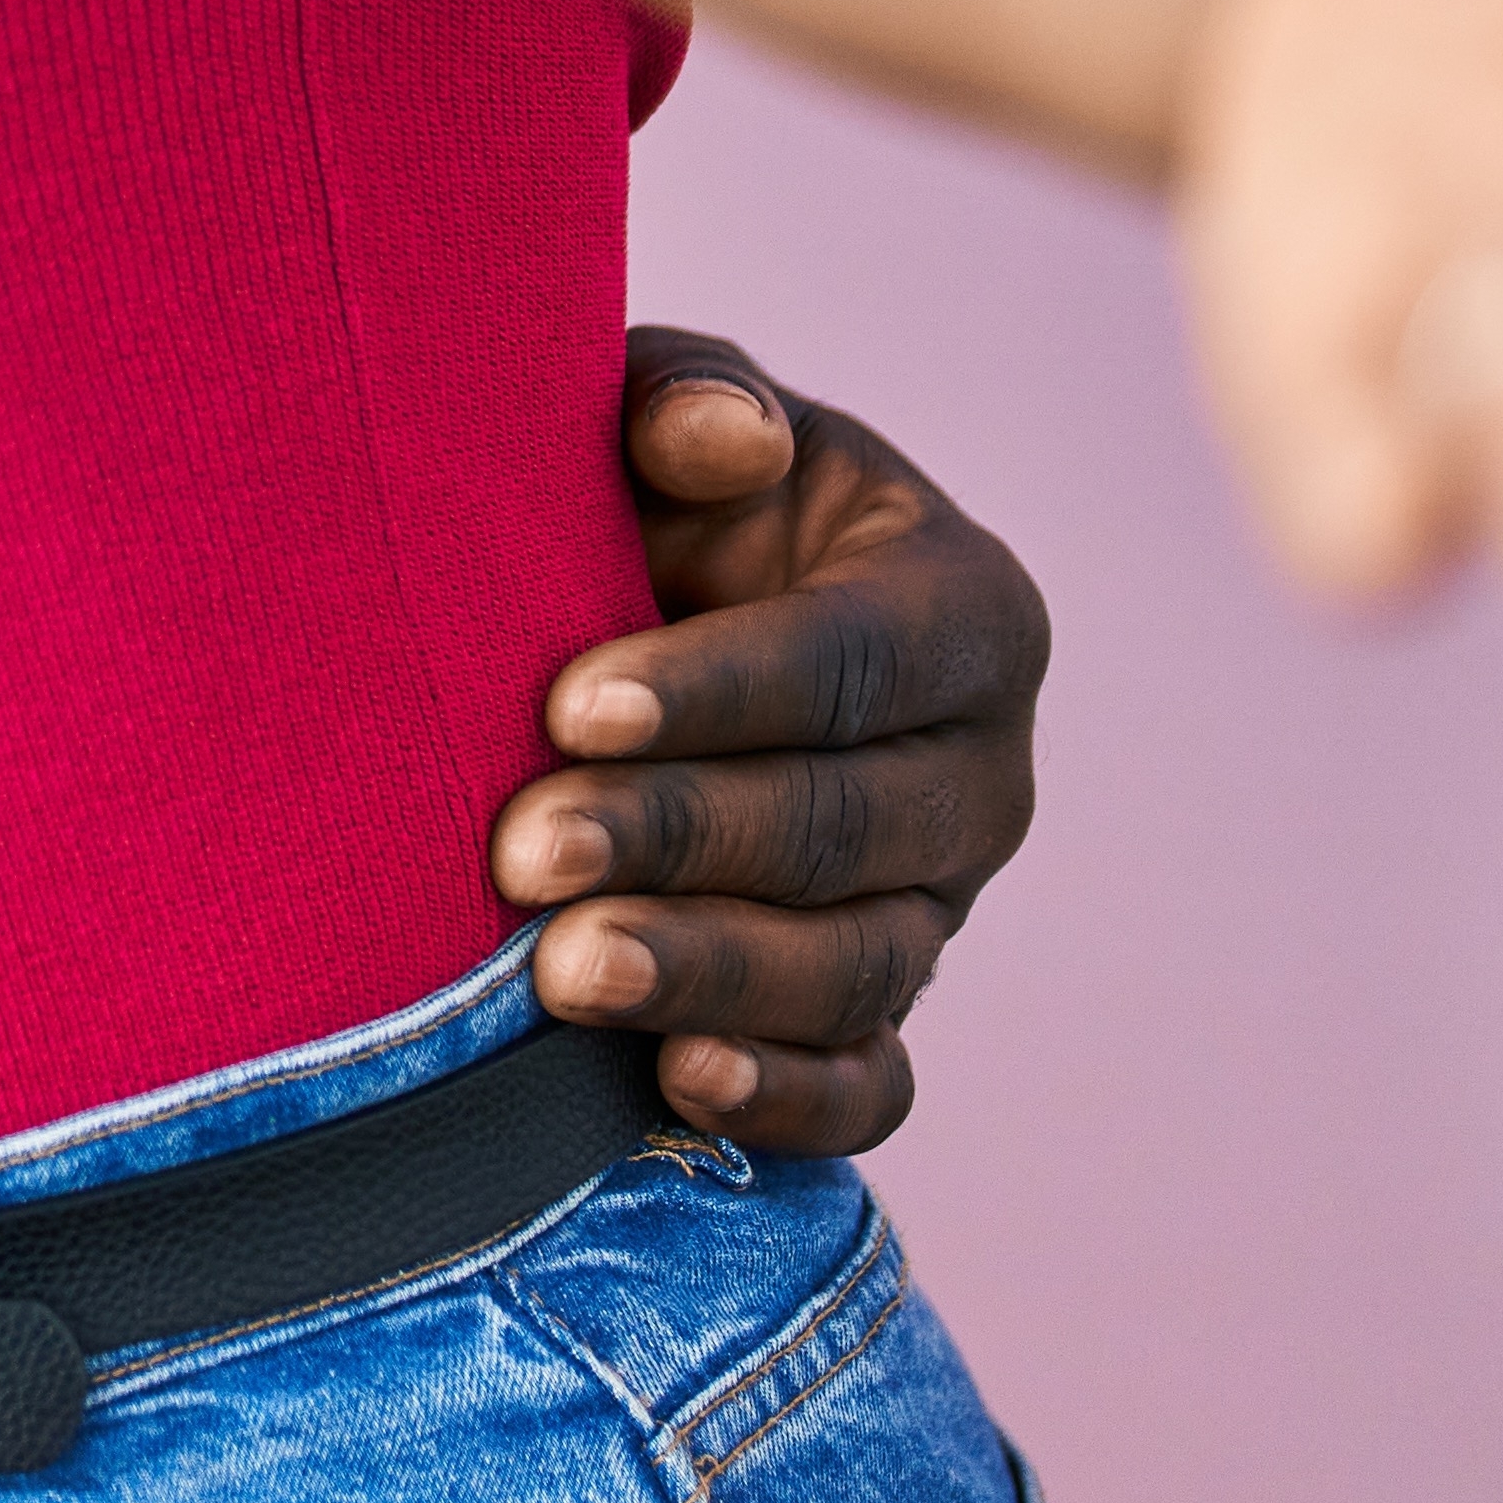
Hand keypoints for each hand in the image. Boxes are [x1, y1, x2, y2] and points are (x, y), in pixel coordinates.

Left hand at [493, 330, 1039, 1149]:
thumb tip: (723, 438)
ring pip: (857, 967)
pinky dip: (786, 1099)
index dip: (717, 687)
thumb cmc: (666, 502)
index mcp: (965, 609)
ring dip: (709, 974)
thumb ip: (690, 403)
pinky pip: (868, 1087)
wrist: (651, 629)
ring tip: (560, 972)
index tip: (568, 706)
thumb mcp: (673, 424)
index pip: (854, 661)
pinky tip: (673, 1078)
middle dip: (681, 839)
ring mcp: (942, 907)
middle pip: (849, 825)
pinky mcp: (884, 1013)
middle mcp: (982, 772)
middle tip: (520, 849)